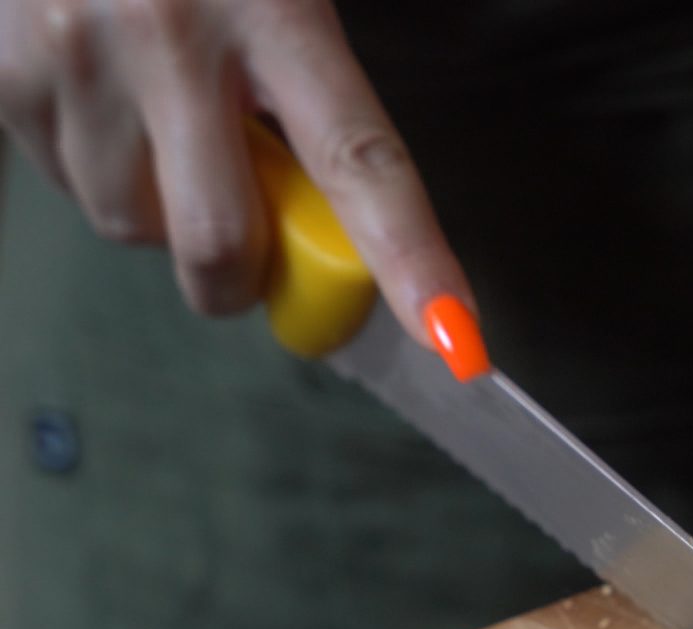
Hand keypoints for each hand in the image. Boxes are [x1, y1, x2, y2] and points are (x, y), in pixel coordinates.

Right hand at [0, 0, 468, 339]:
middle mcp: (170, 38)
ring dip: (160, 211)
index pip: (362, 161)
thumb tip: (344, 219)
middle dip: (241, 276)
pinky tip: (106, 100)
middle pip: (220, 242)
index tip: (456, 341)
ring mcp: (74, 58)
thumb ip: (313, 89)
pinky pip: (65, 187)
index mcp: (275, 8)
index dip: (413, 260)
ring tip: (161, 124)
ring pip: (131, 226)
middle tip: (253, 242)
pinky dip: (96, 171)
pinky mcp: (4, 77)